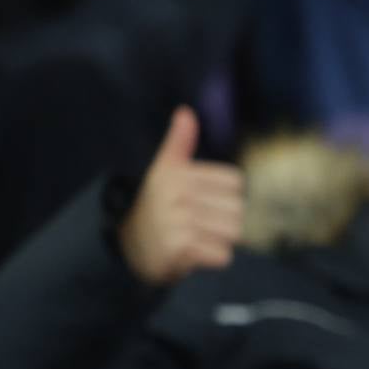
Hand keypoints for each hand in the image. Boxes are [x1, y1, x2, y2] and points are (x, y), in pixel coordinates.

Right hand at [119, 107, 244, 286]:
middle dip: (224, 221)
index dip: (224, 195)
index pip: (236, 183)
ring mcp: (178, 221)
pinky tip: (193, 252)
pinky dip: (212, 257)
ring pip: (233, 233)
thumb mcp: (165, 169)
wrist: (130, 245)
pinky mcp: (180, 248)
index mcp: (179, 173)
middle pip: (238, 210)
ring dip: (219, 240)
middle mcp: (177, 194)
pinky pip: (223, 255)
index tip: (201, 200)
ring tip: (196, 237)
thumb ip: (179, 142)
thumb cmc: (157, 204)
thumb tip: (185, 111)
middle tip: (198, 223)